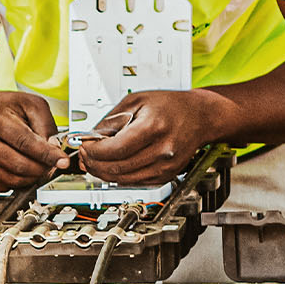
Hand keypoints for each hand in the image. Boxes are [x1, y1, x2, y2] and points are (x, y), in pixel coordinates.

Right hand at [0, 90, 70, 190]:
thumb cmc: (4, 108)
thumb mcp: (30, 104)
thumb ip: (46, 125)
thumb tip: (54, 149)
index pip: (25, 143)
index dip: (47, 155)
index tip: (63, 161)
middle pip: (20, 166)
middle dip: (42, 168)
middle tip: (50, 162)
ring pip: (13, 180)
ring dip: (31, 177)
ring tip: (35, 163)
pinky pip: (3, 186)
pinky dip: (17, 181)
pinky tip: (18, 166)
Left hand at [76, 89, 239, 185]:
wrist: (201, 117)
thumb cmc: (170, 106)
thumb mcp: (136, 101)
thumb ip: (111, 120)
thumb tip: (89, 137)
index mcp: (153, 128)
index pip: (114, 149)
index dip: (93, 151)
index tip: (84, 146)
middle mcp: (161, 150)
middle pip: (116, 168)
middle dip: (94, 164)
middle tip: (84, 155)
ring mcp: (165, 166)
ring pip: (123, 179)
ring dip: (103, 173)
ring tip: (94, 162)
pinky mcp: (166, 176)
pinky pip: (134, 182)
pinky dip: (118, 177)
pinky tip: (112, 166)